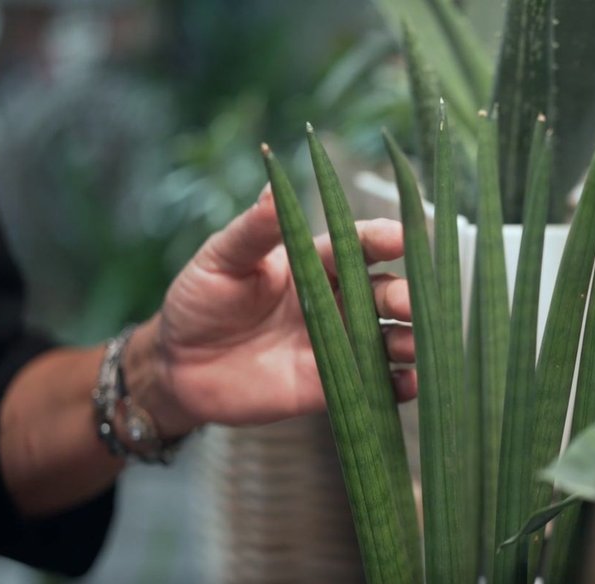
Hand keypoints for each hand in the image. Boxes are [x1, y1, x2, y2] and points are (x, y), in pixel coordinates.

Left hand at [125, 185, 415, 436]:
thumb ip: (253, 230)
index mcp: (314, 262)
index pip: (357, 245)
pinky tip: (409, 384)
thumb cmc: (199, 300)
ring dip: (408, 338)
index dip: (381, 239)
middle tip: (410, 301)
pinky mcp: (331, 384)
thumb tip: (273, 188)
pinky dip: (398, 385)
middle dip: (404, 295)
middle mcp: (335, 301)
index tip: (402, 237)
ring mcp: (336, 344)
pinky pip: (374, 384)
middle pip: (382, 292)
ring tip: (416, 345)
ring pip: (387, 337)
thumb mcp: (221, 259)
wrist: (178, 365)